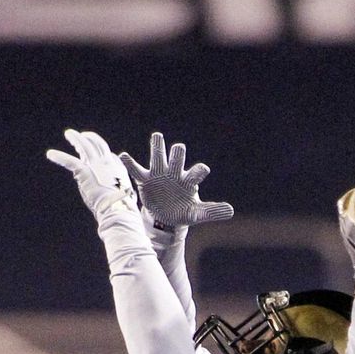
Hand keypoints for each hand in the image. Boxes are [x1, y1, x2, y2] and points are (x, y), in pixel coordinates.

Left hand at [46, 128, 138, 219]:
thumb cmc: (122, 211)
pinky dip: (59, 157)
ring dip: (76, 138)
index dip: (103, 154)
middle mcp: (108, 163)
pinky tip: (50, 154)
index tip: (97, 155)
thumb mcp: (124, 201)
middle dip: (90, 138)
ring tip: (68, 134)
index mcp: (119, 171)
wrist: (118, 210)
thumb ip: (118, 196)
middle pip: (98, 145)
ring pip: (84, 146)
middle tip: (82, 135)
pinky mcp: (84, 171)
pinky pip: (69, 161)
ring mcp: (96, 165)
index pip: (110, 157)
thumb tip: (115, 202)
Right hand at [119, 132, 233, 232]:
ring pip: (157, 155)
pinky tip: (123, 156)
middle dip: (178, 152)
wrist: (165, 217)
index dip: (200, 169)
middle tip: (179, 149)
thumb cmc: (183, 211)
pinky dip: (129, 163)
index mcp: (189, 180)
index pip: (197, 171)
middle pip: (177, 155)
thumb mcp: (197, 214)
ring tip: (157, 136)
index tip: (203, 170)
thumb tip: (231, 210)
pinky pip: (136, 169)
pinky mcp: (145, 179)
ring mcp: (159, 173)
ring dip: (157, 146)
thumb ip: (212, 211)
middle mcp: (174, 172)